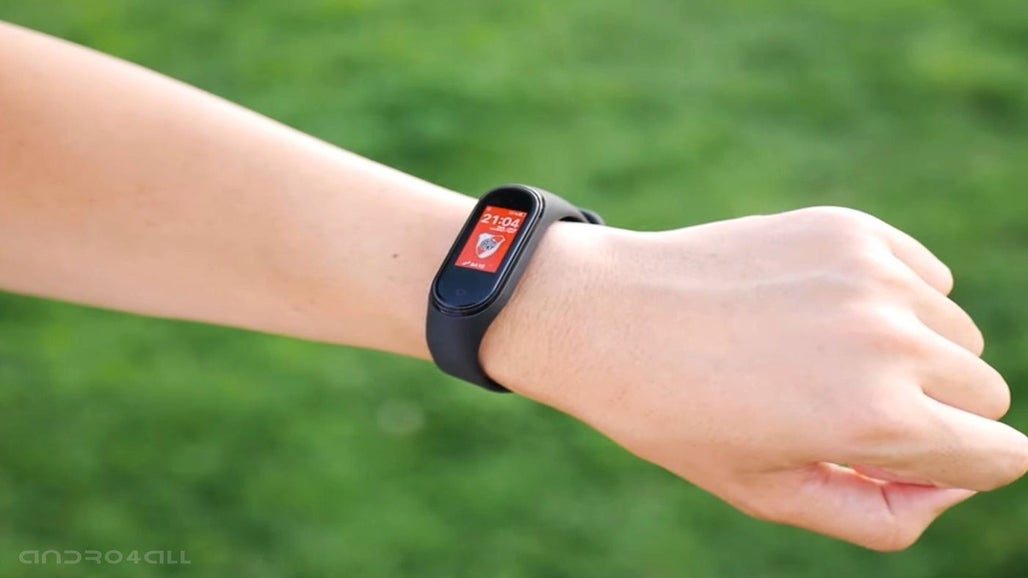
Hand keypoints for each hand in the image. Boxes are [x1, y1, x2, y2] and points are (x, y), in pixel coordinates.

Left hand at [481, 206, 1027, 550]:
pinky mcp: (850, 229)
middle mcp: (890, 341)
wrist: (605, 317)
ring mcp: (872, 275)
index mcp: (876, 421)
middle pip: (985, 391)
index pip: (1000, 457)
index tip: (903, 459)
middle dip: (934, 413)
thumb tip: (952, 482)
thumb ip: (881, 514)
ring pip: (955, 332)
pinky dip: (894, 299)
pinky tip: (819, 310)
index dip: (957, 468)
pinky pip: (923, 275)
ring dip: (912, 353)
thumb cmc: (678, 417)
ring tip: (819, 358)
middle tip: (845, 410)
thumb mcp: (770, 496)